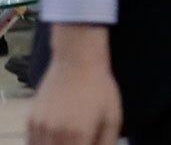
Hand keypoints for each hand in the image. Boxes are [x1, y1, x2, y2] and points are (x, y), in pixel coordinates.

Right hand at [28, 25, 121, 144]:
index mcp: (77, 136)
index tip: (88, 144)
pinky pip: (33, 143)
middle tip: (80, 139)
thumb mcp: (113, 117)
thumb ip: (106, 143)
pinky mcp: (31, 121)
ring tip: (70, 136)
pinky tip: (57, 137)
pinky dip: (43, 144)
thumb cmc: (100, 88)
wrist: (77, 62)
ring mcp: (39, 128)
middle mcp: (54, 135)